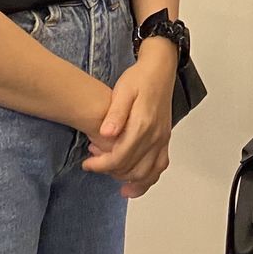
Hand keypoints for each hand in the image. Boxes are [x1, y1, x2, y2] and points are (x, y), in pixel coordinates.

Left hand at [82, 42, 174, 197]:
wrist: (160, 69)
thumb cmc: (140, 78)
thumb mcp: (122, 90)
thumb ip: (115, 113)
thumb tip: (106, 133)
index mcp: (142, 124)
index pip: (120, 157)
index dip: (101, 165)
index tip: (87, 163)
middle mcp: (155, 135)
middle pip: (132, 168)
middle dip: (110, 171)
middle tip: (95, 162)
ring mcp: (162, 138)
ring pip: (148, 173)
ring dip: (129, 181)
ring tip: (112, 178)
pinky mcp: (165, 139)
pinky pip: (160, 166)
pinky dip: (148, 180)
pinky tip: (135, 184)